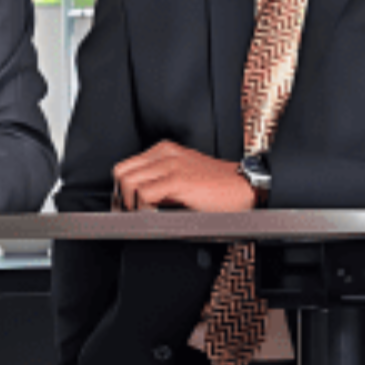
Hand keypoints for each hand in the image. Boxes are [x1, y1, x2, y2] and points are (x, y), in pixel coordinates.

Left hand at [111, 141, 254, 212]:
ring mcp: (171, 165)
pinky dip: (143, 208)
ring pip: (128, 182)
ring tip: (145, 214)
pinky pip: (144, 194)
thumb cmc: (217, 186)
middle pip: (121, 173)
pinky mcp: (178, 180)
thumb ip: (159, 181)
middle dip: (123, 196)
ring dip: (131, 203)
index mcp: (164, 150)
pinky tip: (154, 214)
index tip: (128, 205)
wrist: (243, 186)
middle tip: (133, 212)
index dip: (122, 189)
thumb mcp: (183, 175)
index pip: (125, 166)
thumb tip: (137, 199)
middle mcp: (165, 153)